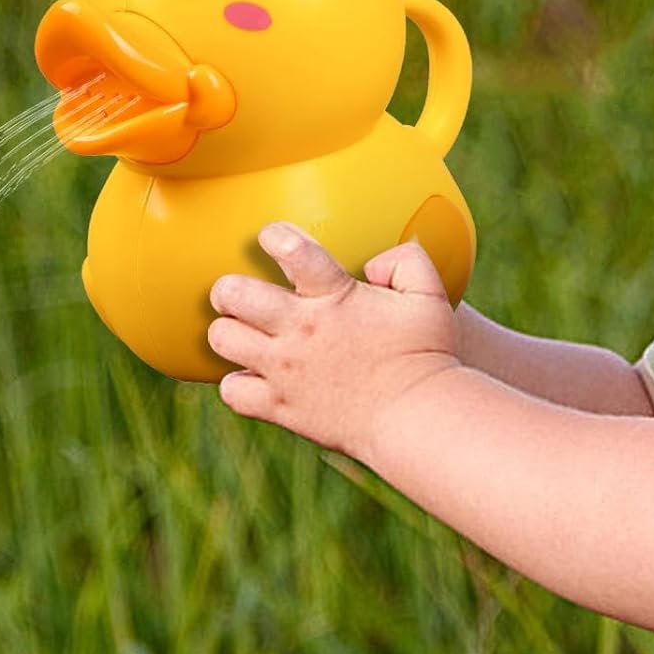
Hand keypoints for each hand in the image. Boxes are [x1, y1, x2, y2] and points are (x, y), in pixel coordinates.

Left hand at [208, 222, 461, 458]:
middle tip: (239, 293)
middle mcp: (301, 329)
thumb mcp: (430, 296)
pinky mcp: (281, 406)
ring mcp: (285, 370)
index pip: (290, 249)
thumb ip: (406, 261)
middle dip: (228, 288)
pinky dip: (236, 384)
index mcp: (335, 297)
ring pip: (224, 339)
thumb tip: (373, 262)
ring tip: (241, 331)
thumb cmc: (427, 354)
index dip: (274, 236)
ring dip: (227, 331)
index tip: (272, 238)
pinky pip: (233, 391)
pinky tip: (250, 376)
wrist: (417, 417)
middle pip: (234, 294)